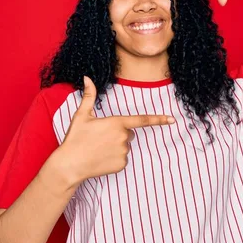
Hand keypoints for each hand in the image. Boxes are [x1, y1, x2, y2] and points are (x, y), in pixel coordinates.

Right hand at [58, 76, 175, 183]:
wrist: (70, 165)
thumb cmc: (75, 138)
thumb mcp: (81, 115)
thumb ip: (89, 96)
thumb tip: (87, 78)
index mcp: (117, 122)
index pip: (142, 120)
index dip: (159, 119)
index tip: (172, 119)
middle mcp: (123, 137)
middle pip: (129, 133)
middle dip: (119, 133)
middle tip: (100, 137)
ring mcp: (123, 152)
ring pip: (125, 145)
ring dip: (116, 146)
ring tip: (98, 148)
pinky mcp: (121, 164)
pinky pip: (123, 158)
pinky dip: (114, 158)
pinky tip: (101, 158)